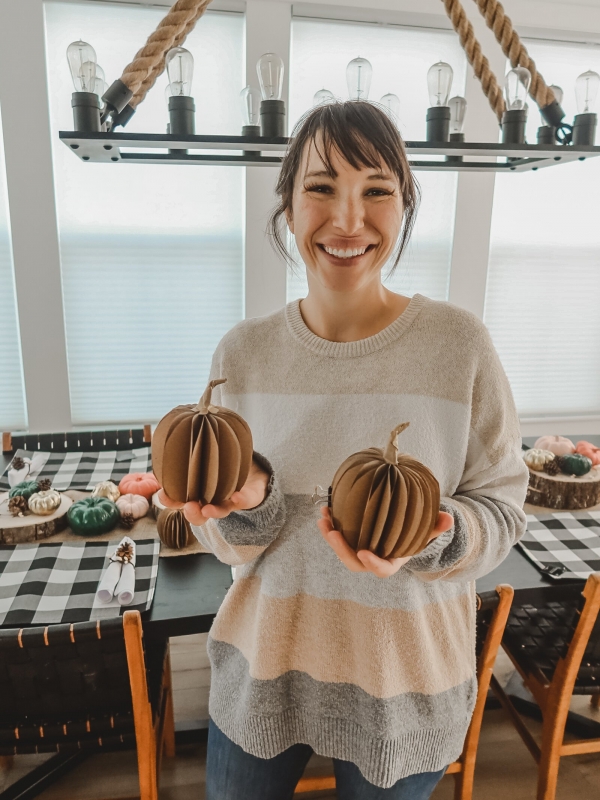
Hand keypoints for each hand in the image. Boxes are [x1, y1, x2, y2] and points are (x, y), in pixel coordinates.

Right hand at [158, 458, 269, 525]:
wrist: (253, 471)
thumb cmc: (223, 464)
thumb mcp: (205, 459)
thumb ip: (188, 455)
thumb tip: (168, 441)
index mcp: (199, 494)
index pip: (181, 501)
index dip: (170, 501)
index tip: (163, 495)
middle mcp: (213, 501)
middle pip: (200, 514)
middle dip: (192, 513)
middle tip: (188, 507)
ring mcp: (231, 501)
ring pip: (221, 511)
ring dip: (214, 512)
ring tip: (207, 509)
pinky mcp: (250, 497)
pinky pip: (246, 501)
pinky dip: (240, 500)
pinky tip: (236, 497)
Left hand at [317, 507, 453, 577]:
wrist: (401, 532)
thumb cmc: (413, 534)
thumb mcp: (425, 530)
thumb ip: (435, 527)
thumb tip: (448, 518)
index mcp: (391, 561)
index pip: (381, 569)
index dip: (372, 563)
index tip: (363, 553)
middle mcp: (372, 559)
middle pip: (354, 563)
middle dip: (341, 550)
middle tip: (333, 533)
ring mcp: (358, 550)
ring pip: (341, 550)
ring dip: (330, 536)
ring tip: (324, 519)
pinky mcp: (349, 540)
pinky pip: (337, 536)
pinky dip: (330, 525)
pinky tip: (325, 510)